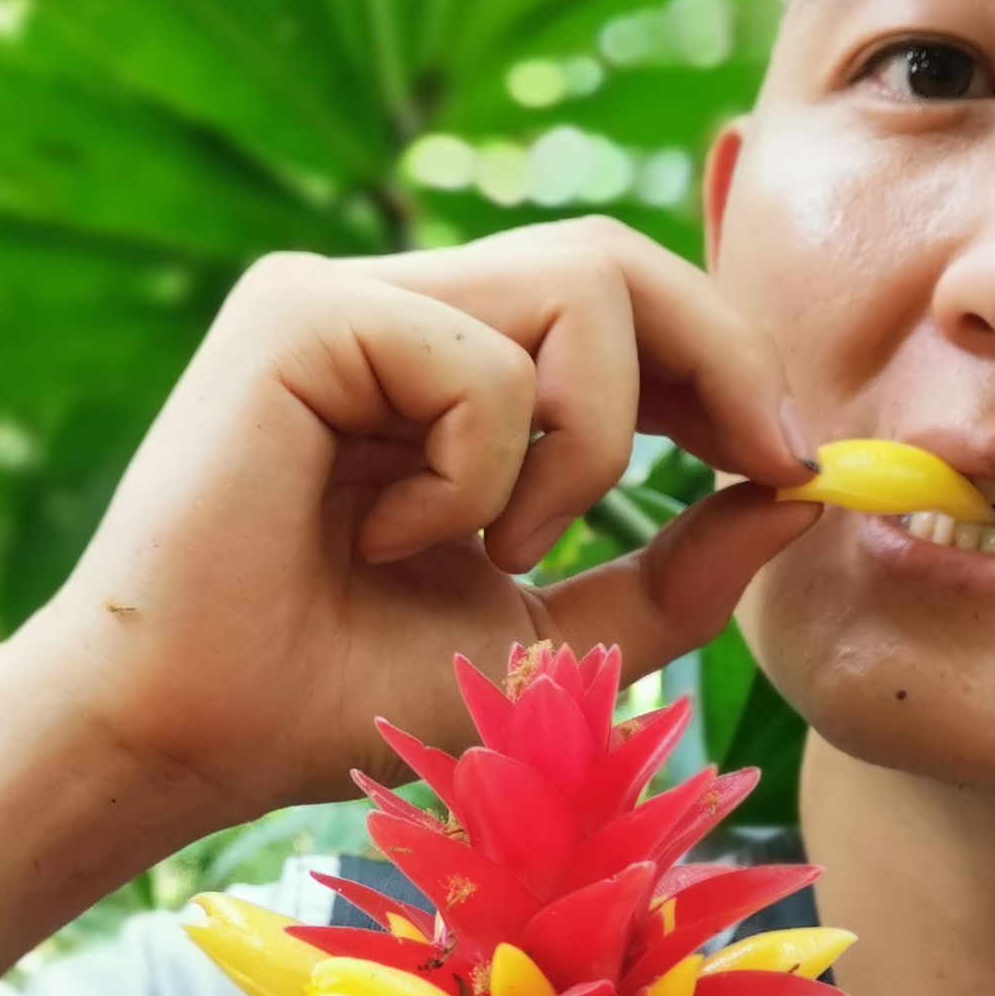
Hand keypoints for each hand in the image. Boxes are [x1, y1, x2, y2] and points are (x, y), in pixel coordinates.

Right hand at [21, 217, 824, 821]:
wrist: (194, 740)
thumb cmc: (341, 692)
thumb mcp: (560, 637)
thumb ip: (677, 570)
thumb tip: (799, 490)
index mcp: (452, 363)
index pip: (626, 300)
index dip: (732, 361)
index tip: (796, 465)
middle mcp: (401, 304)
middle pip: (619, 255)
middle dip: (728, 357)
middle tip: (772, 463)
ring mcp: (345, 293)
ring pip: (580, 283)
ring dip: (594, 442)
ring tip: (507, 545)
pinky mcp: (297, 310)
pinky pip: (483, 358)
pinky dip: (480, 473)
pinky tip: (388, 537)